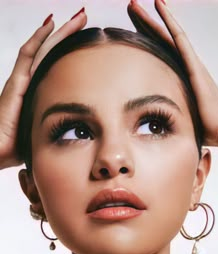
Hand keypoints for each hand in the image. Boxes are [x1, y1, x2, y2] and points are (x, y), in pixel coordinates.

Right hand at [0, 10, 86, 168]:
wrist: (0, 151)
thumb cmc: (22, 144)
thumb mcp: (49, 128)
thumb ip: (62, 120)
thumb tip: (83, 125)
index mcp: (40, 90)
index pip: (57, 63)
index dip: (71, 50)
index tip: (88, 41)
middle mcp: (31, 81)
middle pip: (52, 51)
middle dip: (69, 34)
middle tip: (84, 18)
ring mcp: (22, 80)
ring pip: (44, 49)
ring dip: (60, 32)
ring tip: (78, 16)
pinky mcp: (15, 83)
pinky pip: (27, 55)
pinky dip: (38, 39)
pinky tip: (50, 25)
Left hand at [127, 0, 217, 149]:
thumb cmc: (203, 127)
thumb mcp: (179, 117)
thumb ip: (166, 113)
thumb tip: (150, 123)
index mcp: (178, 75)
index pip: (159, 52)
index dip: (146, 38)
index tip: (132, 25)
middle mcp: (184, 64)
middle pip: (160, 39)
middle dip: (144, 23)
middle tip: (130, 6)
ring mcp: (189, 62)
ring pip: (165, 34)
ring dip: (150, 18)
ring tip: (134, 3)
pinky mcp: (194, 64)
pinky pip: (178, 37)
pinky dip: (168, 20)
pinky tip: (159, 5)